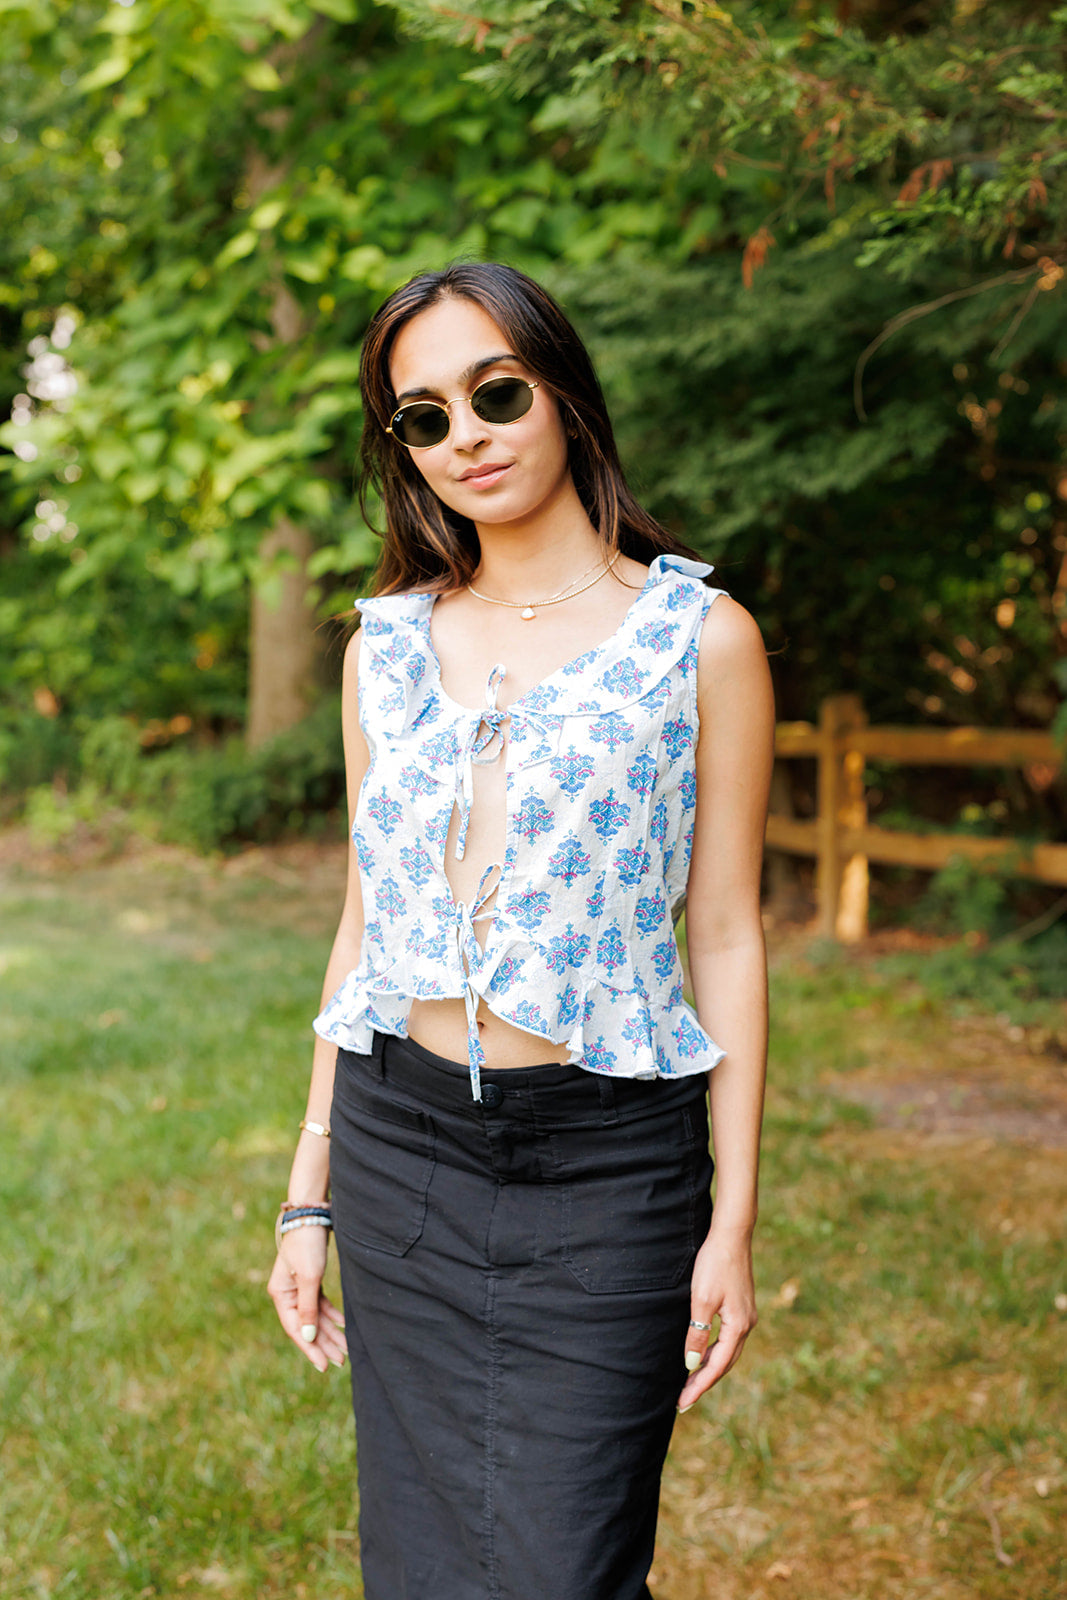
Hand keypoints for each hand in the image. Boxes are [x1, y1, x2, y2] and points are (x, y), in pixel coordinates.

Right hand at [267, 1225, 346, 1374]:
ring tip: (345, 1350)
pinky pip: (320, 1303)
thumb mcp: (309, 1277)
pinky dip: (332, 1314)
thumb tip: (307, 1337)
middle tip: (341, 1362)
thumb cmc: (308, 1244)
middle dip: (323, 1344)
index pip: (296, 1329)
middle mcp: (287, 1293)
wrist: (312, 1214)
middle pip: (306, 1326)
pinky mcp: (310, 1278)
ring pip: (315, 1316)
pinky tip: (344, 1325)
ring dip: (330, 1332)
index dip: (310, 1349)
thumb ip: (308, 1308)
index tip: (324, 1366)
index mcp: (281, 1295)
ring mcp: (298, 1286)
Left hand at [677, 1226, 756, 1411]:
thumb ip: (697, 1333)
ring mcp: (746, 1316)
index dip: (699, 1385)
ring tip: (689, 1383)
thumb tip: (691, 1364)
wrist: (731, 1236)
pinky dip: (714, 1351)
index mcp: (739, 1326)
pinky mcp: (741, 1307)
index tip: (683, 1402)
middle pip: (725, 1363)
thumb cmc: (714, 1264)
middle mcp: (747, 1325)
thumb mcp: (701, 1299)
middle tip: (684, 1400)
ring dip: (709, 1367)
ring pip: (727, 1352)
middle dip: (704, 1382)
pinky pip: (727, 1338)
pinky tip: (701, 1353)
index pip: (717, 1366)